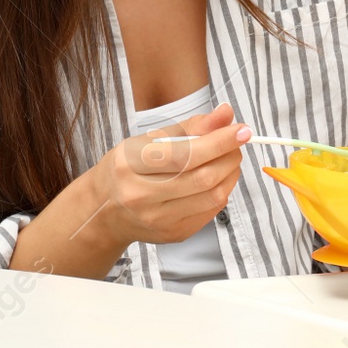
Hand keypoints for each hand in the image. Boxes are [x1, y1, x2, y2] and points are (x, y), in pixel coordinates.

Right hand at [81, 102, 249, 248]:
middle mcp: (141, 196)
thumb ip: (191, 126)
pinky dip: (222, 190)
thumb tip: (226, 114)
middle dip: (230, 156)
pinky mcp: (174, 234)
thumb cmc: (129, 168)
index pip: (184, 154)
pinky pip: (212, 210)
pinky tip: (217, 178)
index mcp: (130, 164)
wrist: (106, 211)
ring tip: (229, 158)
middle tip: (237, 142)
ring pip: (213, 195)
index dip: (219, 141)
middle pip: (203, 177)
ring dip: (231, 173)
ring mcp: (158, 219)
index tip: (241, 129)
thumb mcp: (150, 139)